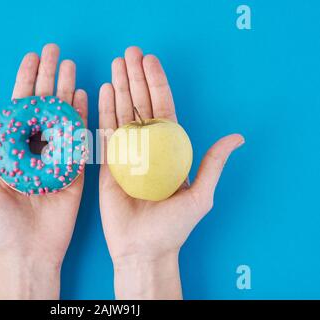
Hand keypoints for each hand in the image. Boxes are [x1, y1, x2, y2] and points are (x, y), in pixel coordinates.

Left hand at [0, 44, 87, 298]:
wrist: (29, 251)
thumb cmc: (1, 224)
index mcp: (14, 150)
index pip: (20, 108)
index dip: (25, 82)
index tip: (32, 59)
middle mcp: (36, 149)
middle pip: (44, 107)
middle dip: (49, 78)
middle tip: (56, 53)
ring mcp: (58, 158)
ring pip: (63, 117)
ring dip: (67, 91)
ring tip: (71, 67)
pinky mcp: (76, 171)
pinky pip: (80, 140)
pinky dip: (83, 118)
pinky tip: (85, 97)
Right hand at [98, 47, 243, 298]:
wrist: (143, 249)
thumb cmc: (173, 227)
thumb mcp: (200, 195)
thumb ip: (213, 164)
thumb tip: (237, 138)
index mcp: (168, 150)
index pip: (162, 109)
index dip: (157, 84)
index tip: (149, 61)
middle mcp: (147, 147)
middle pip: (140, 106)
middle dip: (134, 78)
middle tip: (128, 53)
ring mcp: (125, 154)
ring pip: (121, 114)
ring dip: (118, 88)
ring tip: (114, 64)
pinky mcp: (107, 164)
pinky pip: (104, 134)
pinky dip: (103, 112)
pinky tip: (102, 90)